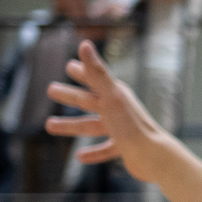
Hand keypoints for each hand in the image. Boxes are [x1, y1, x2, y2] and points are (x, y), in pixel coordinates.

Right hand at [44, 41, 176, 182]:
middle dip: (70, 95)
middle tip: (50, 89)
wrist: (153, 156)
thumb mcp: (110, 96)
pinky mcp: (126, 148)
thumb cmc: (131, 125)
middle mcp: (119, 110)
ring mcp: (122, 130)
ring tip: (49, 125)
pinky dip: (94, 152)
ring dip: (71, 125)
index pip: (94, 79)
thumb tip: (84, 43)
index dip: (82, 71)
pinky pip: (106, 149)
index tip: (69, 65)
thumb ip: (96, 73)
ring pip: (92, 126)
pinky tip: (80, 157)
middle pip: (88, 101)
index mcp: (116, 95)